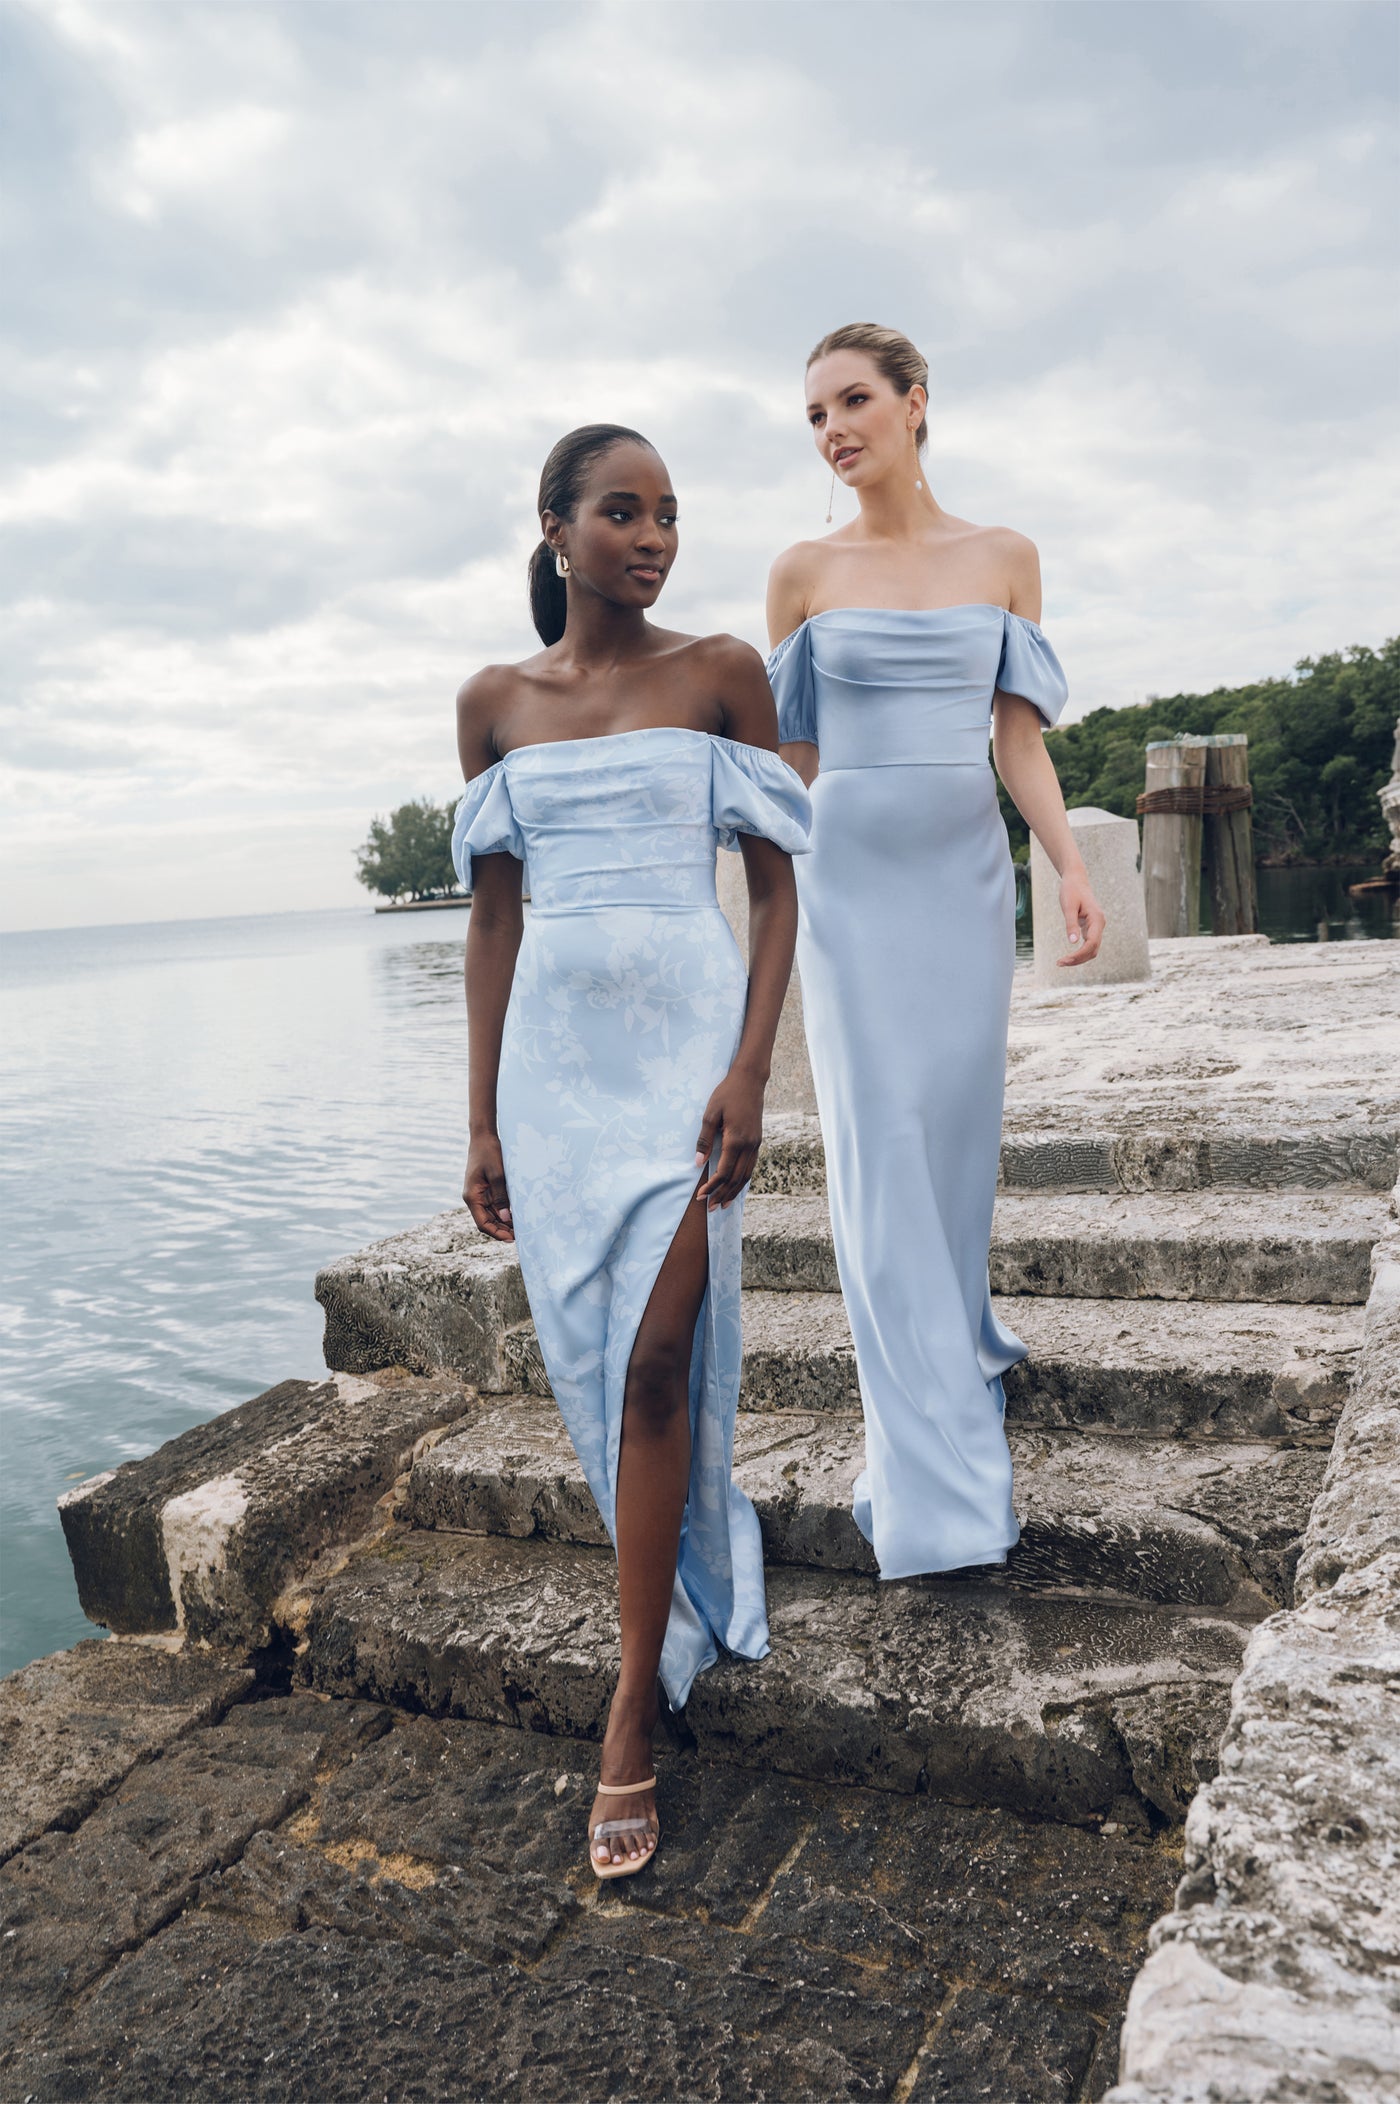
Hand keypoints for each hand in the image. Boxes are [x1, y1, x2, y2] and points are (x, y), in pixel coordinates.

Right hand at [464, 1132, 513, 1240]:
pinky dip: (505, 1212)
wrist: (484, 1136)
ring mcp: (480, 1194)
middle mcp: (474, 1198)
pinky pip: (496, 1205)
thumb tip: (505, 1218)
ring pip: (492, 1215)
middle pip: (488, 1221)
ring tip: (522, 1228)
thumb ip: (501, 1197)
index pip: (482, 1223)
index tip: (511, 1238)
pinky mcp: (487, 1189)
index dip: (496, 1233)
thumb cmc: (489, 1152)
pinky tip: (518, 1215)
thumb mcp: (498, 1174)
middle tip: (521, 1235)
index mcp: (472, 1197)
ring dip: (505, 1222)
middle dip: (502, 1230)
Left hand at [693, 1067, 765, 1209]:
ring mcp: (755, 1144)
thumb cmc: (727, 1094)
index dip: (712, 1186)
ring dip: (734, 1191)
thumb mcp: (710, 1113)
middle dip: (723, 1194)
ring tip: (724, 1204)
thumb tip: (698, 1162)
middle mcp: (749, 1145)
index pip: (724, 1172)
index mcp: (736, 1139)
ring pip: (746, 1175)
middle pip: (736, 1178)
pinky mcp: (757, 1140)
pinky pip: (751, 1166)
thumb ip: (704, 1138)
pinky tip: (736, 1186)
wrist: (750, 1080)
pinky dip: (743, 1180)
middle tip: (711, 1208)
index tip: (701, 1195)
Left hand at [1057, 868, 1106, 966]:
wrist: (1075, 880)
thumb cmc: (1071, 891)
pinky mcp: (1091, 927)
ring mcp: (1096, 927)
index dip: (1079, 954)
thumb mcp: (1068, 906)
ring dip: (1078, 958)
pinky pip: (1088, 944)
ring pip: (1091, 949)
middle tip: (1059, 963)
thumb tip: (1073, 943)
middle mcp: (1099, 924)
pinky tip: (1067, 957)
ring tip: (1061, 962)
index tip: (1064, 960)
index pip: (1091, 943)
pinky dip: (1079, 952)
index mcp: (1097, 919)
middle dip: (1078, 959)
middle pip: (1093, 950)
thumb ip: (1071, 924)